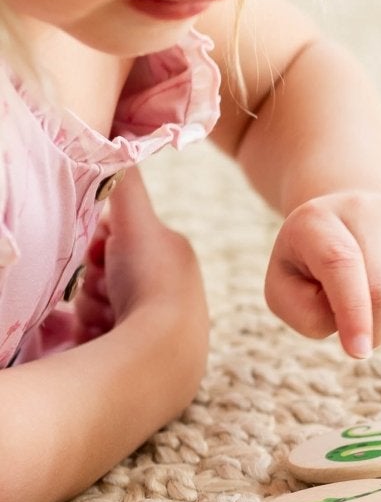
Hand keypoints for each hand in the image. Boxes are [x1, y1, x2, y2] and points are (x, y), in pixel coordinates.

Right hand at [89, 167, 209, 393]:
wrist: (161, 357)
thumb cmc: (153, 283)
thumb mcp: (138, 223)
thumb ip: (126, 184)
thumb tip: (120, 141)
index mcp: (171, 258)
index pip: (120, 236)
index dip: (100, 240)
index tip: (100, 249)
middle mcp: (166, 293)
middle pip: (104, 272)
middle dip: (94, 278)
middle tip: (103, 286)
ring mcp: (151, 329)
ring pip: (94, 304)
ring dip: (89, 307)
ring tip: (104, 316)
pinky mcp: (134, 359)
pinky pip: (92, 336)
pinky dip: (88, 334)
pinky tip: (95, 338)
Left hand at [263, 191, 380, 357]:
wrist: (346, 221)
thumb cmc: (311, 265)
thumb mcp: (286, 290)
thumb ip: (305, 315)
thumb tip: (357, 327)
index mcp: (314, 220)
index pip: (341, 263)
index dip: (352, 312)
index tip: (358, 352)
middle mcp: (361, 207)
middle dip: (373, 328)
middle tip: (358, 333)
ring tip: (375, 294)